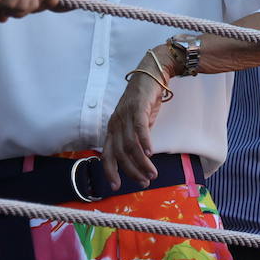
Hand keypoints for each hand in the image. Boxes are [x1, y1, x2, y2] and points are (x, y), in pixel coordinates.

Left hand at [103, 46, 172, 190]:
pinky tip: (150, 154)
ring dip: (141, 163)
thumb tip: (138, 158)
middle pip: (120, 153)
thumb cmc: (145, 100)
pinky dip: (144, 143)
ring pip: (130, 145)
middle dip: (131, 171)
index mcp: (113, 128)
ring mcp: (126, 115)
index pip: (107, 154)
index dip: (110, 171)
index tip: (117, 186)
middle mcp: (116, 123)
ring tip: (152, 174)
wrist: (152, 73)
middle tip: (143, 183)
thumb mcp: (136, 122)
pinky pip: (140, 129)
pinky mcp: (138, 108)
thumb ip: (134, 137)